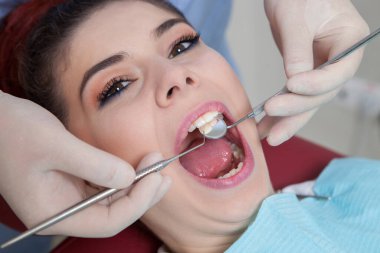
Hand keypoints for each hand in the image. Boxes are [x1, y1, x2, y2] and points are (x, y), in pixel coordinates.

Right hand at [0, 91, 170, 236]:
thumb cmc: (12, 131)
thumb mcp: (56, 146)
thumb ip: (95, 165)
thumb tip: (130, 178)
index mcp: (54, 214)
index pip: (107, 222)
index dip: (137, 203)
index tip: (157, 178)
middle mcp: (62, 211)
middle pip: (113, 213)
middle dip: (142, 195)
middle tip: (164, 174)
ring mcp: (67, 196)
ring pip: (111, 200)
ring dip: (135, 185)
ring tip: (156, 166)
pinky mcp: (71, 181)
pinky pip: (103, 185)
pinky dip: (122, 176)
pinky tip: (136, 165)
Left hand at [260, 0, 368, 144]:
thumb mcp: (296, 18)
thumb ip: (297, 50)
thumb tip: (293, 84)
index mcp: (350, 39)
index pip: (338, 71)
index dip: (316, 83)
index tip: (291, 85)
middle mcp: (339, 59)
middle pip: (322, 93)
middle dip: (296, 107)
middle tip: (271, 114)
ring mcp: (321, 69)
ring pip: (307, 101)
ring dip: (286, 120)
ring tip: (265, 135)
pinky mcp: (303, 74)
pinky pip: (293, 97)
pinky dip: (279, 112)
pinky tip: (264, 126)